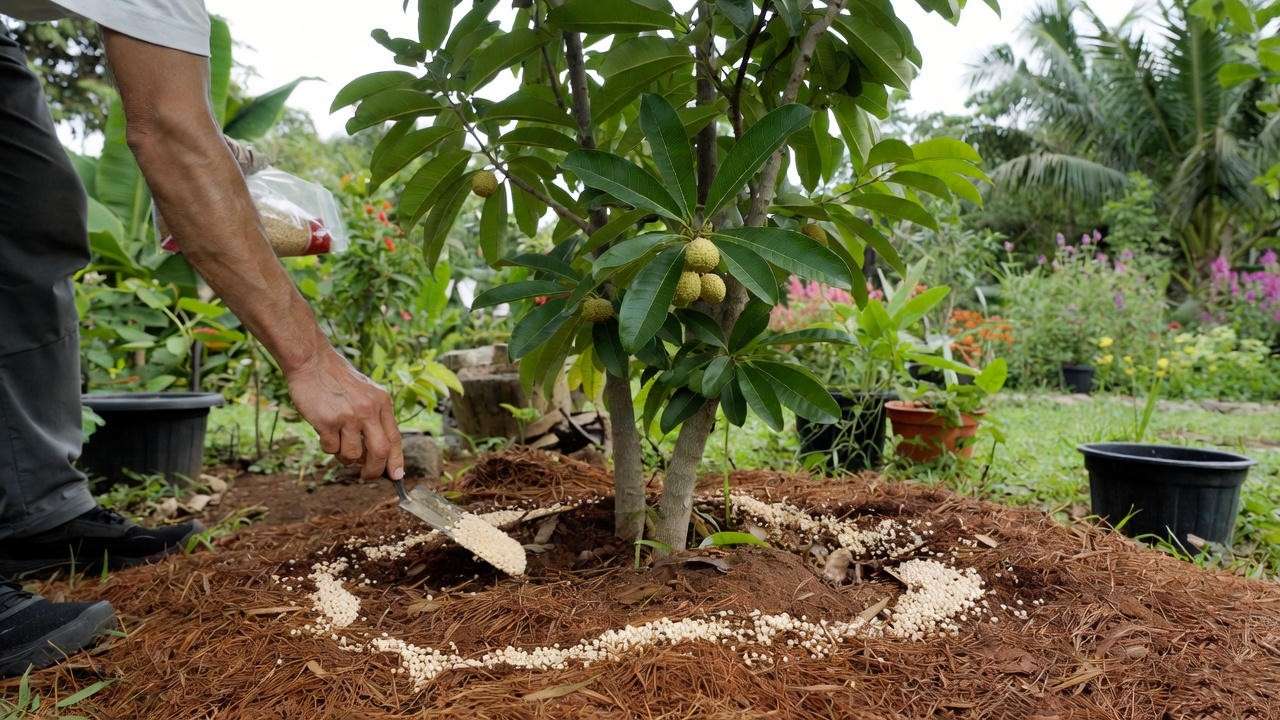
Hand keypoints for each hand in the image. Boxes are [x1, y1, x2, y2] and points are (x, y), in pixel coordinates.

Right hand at [286, 349, 403, 480]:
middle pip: (379, 452)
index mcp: (382, 403)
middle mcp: (369, 410)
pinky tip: (324, 430)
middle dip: (373, 471)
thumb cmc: (338, 380)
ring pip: (351, 455)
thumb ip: (375, 418)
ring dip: (344, 456)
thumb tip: (379, 455)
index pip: (395, 438)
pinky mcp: (328, 421)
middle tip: (365, 476)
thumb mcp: (366, 393)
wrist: (312, 362)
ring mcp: (348, 416)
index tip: (396, 476)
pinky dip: (327, 446)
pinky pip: (330, 449)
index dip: (396, 460)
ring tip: (337, 440)